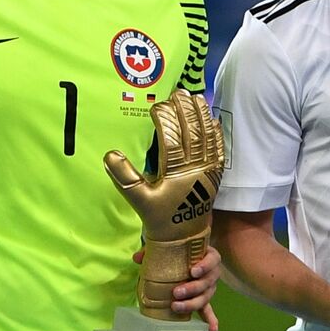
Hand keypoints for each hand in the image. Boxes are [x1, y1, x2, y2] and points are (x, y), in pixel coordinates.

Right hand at [106, 89, 224, 317]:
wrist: (183, 239)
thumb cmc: (158, 218)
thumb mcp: (138, 200)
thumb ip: (124, 177)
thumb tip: (110, 154)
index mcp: (174, 174)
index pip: (171, 139)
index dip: (165, 119)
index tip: (158, 105)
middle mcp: (194, 170)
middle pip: (191, 133)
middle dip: (185, 110)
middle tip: (178, 92)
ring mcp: (207, 172)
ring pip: (207, 137)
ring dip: (201, 115)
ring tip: (196, 96)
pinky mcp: (215, 175)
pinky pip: (218, 149)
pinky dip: (216, 132)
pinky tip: (212, 118)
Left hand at [133, 245, 220, 330]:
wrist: (186, 255)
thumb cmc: (180, 250)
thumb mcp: (170, 246)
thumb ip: (155, 250)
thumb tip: (137, 258)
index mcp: (209, 256)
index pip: (212, 260)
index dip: (204, 266)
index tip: (192, 271)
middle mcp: (212, 273)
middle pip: (207, 282)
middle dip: (192, 289)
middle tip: (176, 292)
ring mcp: (209, 287)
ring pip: (205, 297)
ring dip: (192, 304)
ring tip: (176, 307)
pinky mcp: (203, 299)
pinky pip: (208, 310)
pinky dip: (210, 320)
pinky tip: (211, 330)